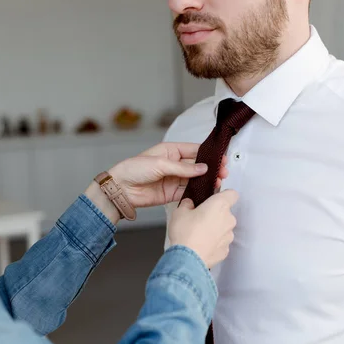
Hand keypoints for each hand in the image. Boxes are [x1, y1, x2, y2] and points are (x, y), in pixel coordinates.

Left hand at [108, 142, 228, 208]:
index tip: (220, 159)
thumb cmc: (134, 169)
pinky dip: (198, 192)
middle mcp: (174, 164)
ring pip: (195, 180)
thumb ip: (183, 168)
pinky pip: (188, 192)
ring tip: (217, 183)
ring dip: (206, 181)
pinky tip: (207, 192)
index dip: (208, 155)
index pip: (194, 151)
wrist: (121, 188)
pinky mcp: (171, 193)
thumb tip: (202, 168)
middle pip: (197, 166)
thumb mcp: (160, 164)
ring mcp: (173, 179)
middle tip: (222, 172)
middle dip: (211, 169)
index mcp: (170, 151)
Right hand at [168, 190, 238, 268]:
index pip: (232, 194)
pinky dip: (214, 243)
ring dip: (215, 229)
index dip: (224, 195)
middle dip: (215, 214)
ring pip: (224, 228)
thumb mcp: (179, 212)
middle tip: (199, 219)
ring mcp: (229, 236)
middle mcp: (228, 219)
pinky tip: (201, 245)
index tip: (215, 199)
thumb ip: (187, 204)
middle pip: (226, 212)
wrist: (187, 259)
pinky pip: (221, 242)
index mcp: (220, 205)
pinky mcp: (226, 250)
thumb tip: (189, 204)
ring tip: (199, 234)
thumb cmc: (185, 233)